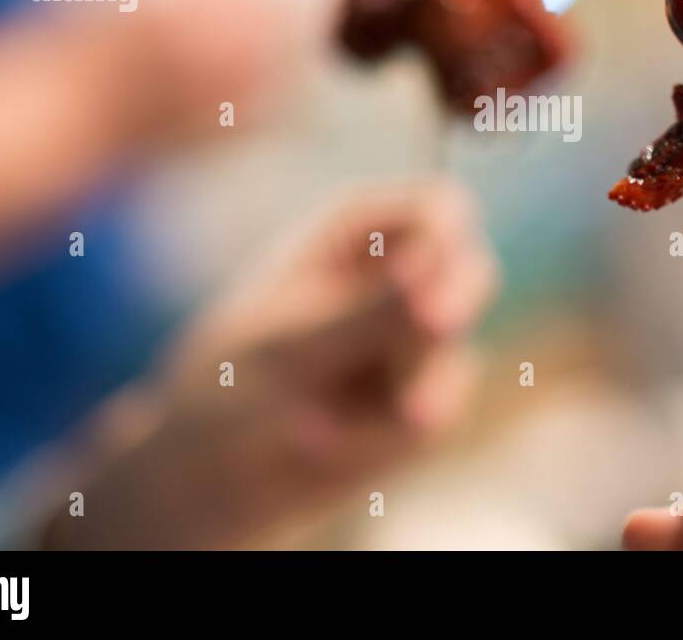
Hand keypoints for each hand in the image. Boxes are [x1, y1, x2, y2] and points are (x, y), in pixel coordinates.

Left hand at [40, 179, 498, 548]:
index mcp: (360, 234)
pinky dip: (377, 443)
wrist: (211, 473)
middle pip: (471, 272)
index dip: (445, 234)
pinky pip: (435, 422)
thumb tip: (438, 296)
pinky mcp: (423, 403)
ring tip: (307, 424)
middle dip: (452, 305)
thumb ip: (370, 318)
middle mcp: (399, 283)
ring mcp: (416, 345)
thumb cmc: (234, 384)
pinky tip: (319, 449)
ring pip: (451, 359)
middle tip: (431, 325)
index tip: (427, 268)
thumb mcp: (293, 346)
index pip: (438, 209)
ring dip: (394, 397)